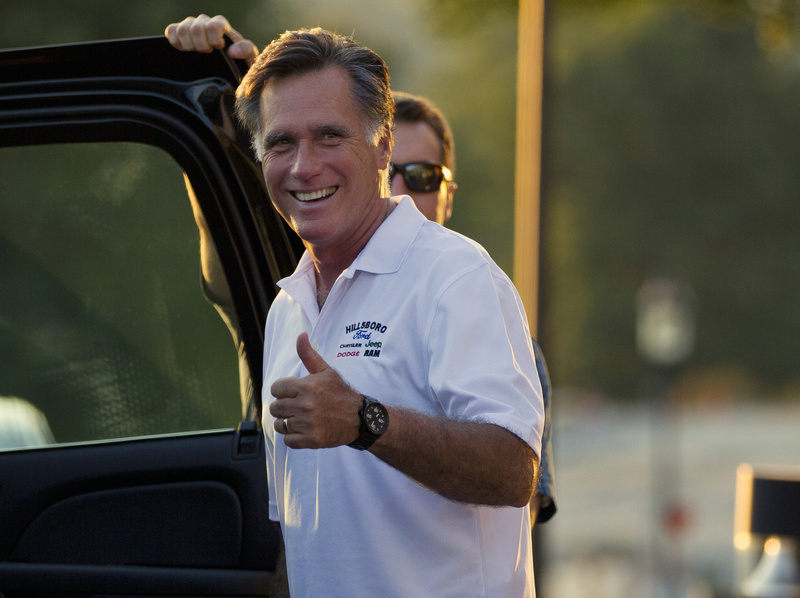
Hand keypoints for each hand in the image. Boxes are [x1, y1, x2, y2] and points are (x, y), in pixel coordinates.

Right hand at [165, 14, 257, 65]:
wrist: (225, 67)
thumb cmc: (238, 61)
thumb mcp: (248, 57)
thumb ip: (245, 50)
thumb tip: (232, 51)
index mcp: (221, 25)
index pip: (213, 25)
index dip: (213, 39)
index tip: (217, 49)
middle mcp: (205, 22)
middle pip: (195, 28)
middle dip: (201, 45)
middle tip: (206, 53)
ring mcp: (191, 26)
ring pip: (182, 29)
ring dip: (188, 44)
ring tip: (196, 52)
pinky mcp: (179, 32)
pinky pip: (171, 30)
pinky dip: (174, 40)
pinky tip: (184, 49)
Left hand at [269, 333, 361, 448]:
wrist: (360, 418)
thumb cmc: (341, 393)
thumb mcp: (326, 371)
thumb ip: (309, 354)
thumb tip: (301, 335)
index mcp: (307, 386)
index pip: (276, 389)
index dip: (283, 390)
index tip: (293, 393)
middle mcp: (305, 405)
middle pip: (275, 407)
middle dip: (284, 406)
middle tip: (298, 406)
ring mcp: (308, 424)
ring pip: (279, 424)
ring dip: (287, 422)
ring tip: (300, 418)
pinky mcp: (311, 440)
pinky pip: (288, 440)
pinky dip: (293, 436)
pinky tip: (304, 429)